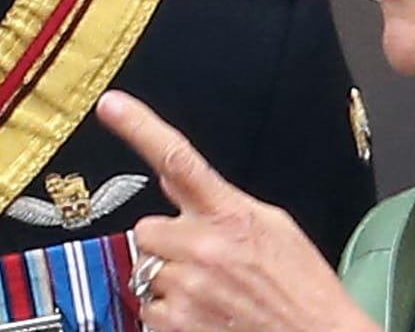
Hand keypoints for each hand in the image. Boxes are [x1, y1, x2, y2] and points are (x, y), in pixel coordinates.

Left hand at [96, 90, 378, 331]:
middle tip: (203, 261)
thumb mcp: (274, 228)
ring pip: (146, 271)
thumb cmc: (302, 290)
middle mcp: (202, 248)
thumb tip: (175, 178)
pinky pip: (148, 310)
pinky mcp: (173, 324)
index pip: (178, 160)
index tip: (111, 106)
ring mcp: (186, 288)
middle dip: (167, 243)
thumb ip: (221, 201)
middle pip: (148, 229)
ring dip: (169, 281)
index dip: (140, 128)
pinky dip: (170, 315)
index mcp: (230, 215)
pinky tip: (205, 316)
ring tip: (211, 294)